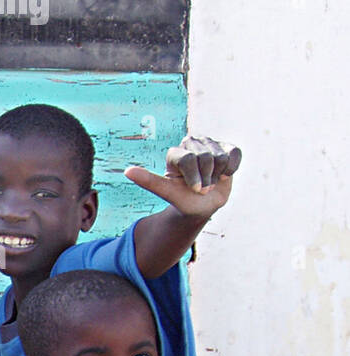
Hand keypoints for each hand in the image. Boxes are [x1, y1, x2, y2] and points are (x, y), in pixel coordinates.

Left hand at [124, 136, 241, 218]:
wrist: (203, 206)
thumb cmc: (183, 200)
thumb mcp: (166, 192)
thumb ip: (149, 181)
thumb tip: (127, 171)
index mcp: (175, 153)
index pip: (187, 159)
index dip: (193, 178)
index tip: (194, 190)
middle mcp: (191, 143)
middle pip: (204, 158)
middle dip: (205, 179)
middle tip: (201, 188)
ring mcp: (210, 144)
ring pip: (220, 157)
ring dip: (217, 176)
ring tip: (211, 181)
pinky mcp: (228, 147)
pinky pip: (234, 155)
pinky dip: (230, 170)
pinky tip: (224, 175)